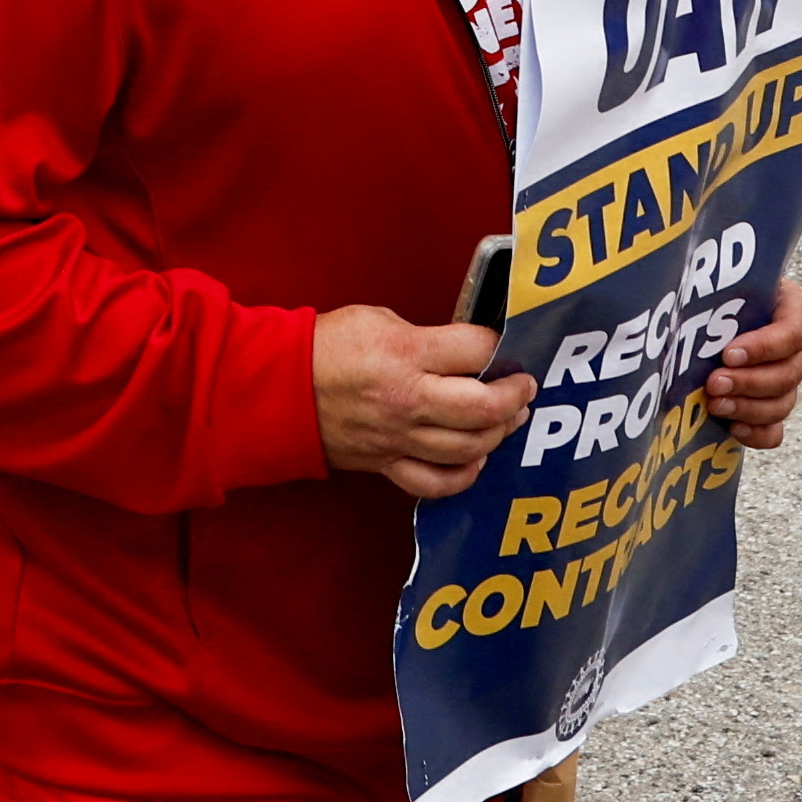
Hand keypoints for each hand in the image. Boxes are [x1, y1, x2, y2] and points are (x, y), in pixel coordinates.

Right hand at [313, 304, 535, 497]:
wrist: (278, 387)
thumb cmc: (326, 346)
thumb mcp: (377, 319)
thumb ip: (425, 337)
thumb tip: (462, 353)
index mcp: (404, 354)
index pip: (476, 349)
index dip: (498, 345)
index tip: (501, 346)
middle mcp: (408, 400)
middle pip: (485, 408)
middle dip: (515, 396)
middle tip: (522, 387)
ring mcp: (400, 438)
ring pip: (470, 447)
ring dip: (499, 433)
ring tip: (505, 418)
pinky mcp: (388, 464)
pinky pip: (438, 483)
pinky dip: (465, 475)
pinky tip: (474, 458)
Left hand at [701, 277, 801, 448]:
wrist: (718, 304)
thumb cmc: (721, 287)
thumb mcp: (724, 279)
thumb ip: (716, 288)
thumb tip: (684, 300)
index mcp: (795, 310)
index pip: (792, 332)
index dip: (764, 347)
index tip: (728, 353)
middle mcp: (799, 348)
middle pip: (788, 373)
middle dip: (749, 382)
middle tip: (713, 383)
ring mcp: (789, 379)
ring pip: (783, 402)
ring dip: (748, 407)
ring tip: (715, 404)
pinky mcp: (773, 404)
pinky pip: (776, 429)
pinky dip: (757, 433)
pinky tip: (734, 428)